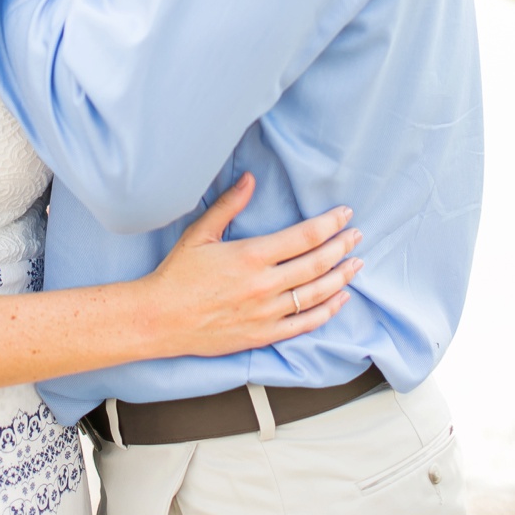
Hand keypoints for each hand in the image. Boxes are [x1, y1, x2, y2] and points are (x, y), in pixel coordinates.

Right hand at [144, 174, 362, 359]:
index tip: (346, 214)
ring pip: (316, 293)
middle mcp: (263, 285)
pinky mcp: (262, 335)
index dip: (330, 224)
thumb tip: (250, 179)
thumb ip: (229, 205)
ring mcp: (265, 313)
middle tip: (357, 235)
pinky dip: (326, 311)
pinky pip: (303, 324)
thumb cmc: (177, 276)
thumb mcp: (200, 233)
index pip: (305, 237)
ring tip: (356, 263)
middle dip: (342, 247)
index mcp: (251, 256)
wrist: (157, 320)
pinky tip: (340, 299)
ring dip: (341, 277)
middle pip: (317, 263)